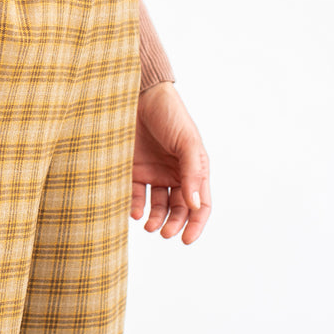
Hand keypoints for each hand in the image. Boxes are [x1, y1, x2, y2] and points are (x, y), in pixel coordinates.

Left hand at [131, 81, 211, 243]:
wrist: (137, 94)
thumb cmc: (169, 114)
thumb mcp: (186, 142)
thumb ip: (192, 173)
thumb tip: (195, 205)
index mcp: (194, 169)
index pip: (201, 204)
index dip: (196, 224)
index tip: (185, 239)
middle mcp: (175, 174)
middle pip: (179, 209)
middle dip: (174, 224)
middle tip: (164, 234)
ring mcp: (154, 172)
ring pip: (157, 206)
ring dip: (155, 219)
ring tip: (149, 226)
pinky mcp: (133, 169)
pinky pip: (134, 194)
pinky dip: (134, 206)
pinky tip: (134, 212)